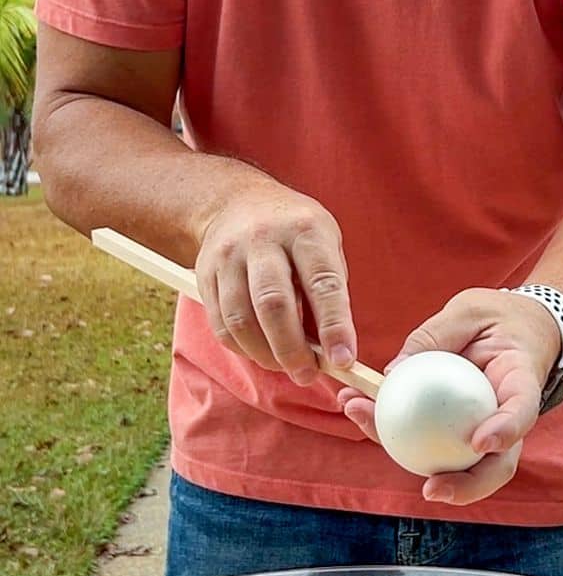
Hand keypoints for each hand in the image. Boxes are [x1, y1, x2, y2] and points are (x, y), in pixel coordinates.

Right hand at [195, 183, 356, 384]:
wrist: (236, 201)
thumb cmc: (294, 231)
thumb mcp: (325, 241)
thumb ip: (329, 289)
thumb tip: (335, 348)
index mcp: (305, 230)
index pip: (323, 282)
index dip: (335, 326)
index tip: (344, 360)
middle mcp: (264, 239)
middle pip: (274, 304)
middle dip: (293, 349)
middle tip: (308, 374)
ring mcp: (229, 256)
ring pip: (242, 319)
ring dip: (266, 355)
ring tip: (286, 367)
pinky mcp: (206, 274)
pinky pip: (221, 323)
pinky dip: (243, 348)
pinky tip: (261, 352)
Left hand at [339, 288, 560, 504]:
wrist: (514, 327)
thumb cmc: (496, 316)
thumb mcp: (469, 310)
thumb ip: (436, 335)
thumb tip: (393, 371)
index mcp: (521, 381)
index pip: (522, 411)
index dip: (506, 431)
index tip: (480, 442)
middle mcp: (508, 417)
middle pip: (498, 464)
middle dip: (466, 486)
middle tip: (430, 489)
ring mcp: (485, 430)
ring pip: (457, 463)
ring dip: (408, 460)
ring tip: (362, 422)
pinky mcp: (456, 431)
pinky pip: (428, 441)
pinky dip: (393, 433)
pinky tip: (356, 408)